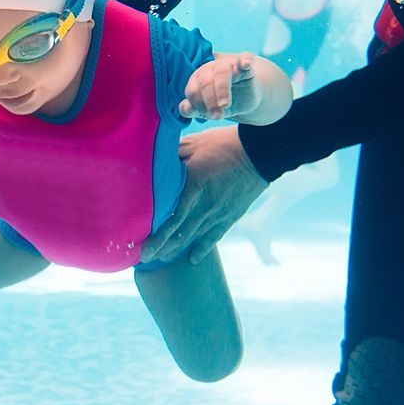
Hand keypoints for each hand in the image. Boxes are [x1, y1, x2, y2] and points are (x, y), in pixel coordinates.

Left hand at [140, 125, 268, 264]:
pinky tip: (193, 259)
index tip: (143, 246)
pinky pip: (215, 236)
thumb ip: (172, 157)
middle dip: (162, 247)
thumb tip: (152, 161)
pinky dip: (203, 248)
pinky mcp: (231, 216)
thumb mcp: (193, 145)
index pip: (172, 218)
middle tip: (146, 258)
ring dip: (177, 249)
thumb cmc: (223, 145)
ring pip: (195, 237)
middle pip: (180, 232)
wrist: (260, 153)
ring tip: (162, 258)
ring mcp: (219, 213)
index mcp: (193, 186)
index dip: (157, 235)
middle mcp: (205, 205)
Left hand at [179, 52, 260, 120]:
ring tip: (225, 105)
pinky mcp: (244, 65)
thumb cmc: (220, 103)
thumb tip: (186, 109)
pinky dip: (244, 60)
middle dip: (209, 102)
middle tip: (217, 116)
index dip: (198, 105)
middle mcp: (210, 68)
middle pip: (205, 82)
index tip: (208, 116)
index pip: (192, 91)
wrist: (245, 99)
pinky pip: (244, 58)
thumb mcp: (207, 110)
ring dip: (222, 91)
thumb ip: (193, 110)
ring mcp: (227, 65)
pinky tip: (246, 64)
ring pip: (221, 72)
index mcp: (197, 78)